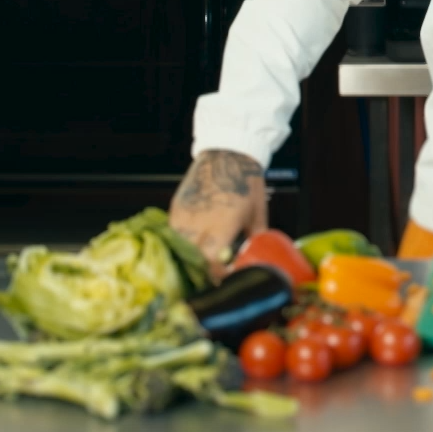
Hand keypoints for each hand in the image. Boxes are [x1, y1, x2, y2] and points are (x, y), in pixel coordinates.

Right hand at [169, 149, 268, 279]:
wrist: (228, 152)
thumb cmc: (247, 181)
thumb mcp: (257, 213)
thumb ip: (256, 238)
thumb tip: (258, 257)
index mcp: (222, 225)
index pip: (212, 263)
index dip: (218, 275)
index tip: (225, 279)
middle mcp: (199, 222)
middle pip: (194, 259)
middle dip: (203, 271)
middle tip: (213, 276)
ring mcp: (184, 215)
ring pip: (179, 248)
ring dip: (190, 258)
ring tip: (201, 263)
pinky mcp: (176, 207)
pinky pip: (174, 233)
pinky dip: (181, 242)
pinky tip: (192, 245)